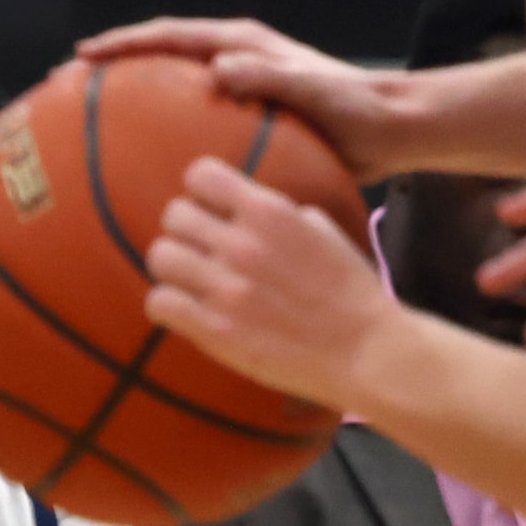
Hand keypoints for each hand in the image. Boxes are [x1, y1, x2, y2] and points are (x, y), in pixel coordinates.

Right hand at [77, 21, 422, 180]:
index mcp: (243, 44)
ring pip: (175, 87)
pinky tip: (149, 164)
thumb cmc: (355, 107)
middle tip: (70, 83)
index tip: (84, 54)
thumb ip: (267, 76)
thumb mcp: (311, 89)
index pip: (170, 36)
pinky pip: (196, 121)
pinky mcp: (250, 115)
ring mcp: (242, 86)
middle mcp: (237, 59)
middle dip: (117, 63)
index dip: (125, 44)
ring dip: (137, 96)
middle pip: (162, 55)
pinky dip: (168, 131)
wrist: (391, 128)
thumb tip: (218, 68)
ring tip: (94, 121)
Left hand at [147, 158, 392, 406]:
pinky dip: (168, 305)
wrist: (365, 351)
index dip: (203, 190)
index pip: (200, 175)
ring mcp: (225, 289)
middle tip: (203, 249)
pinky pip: (159, 303)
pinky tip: (188, 309)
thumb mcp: (321, 230)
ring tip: (192, 279)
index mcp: (270, 212)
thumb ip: (278, 214)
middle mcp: (241, 244)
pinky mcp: (214, 330)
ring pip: (160, 256)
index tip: (213, 207)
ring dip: (174, 266)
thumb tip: (245, 209)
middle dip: (187, 230)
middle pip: (174, 215)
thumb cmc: (350, 289)